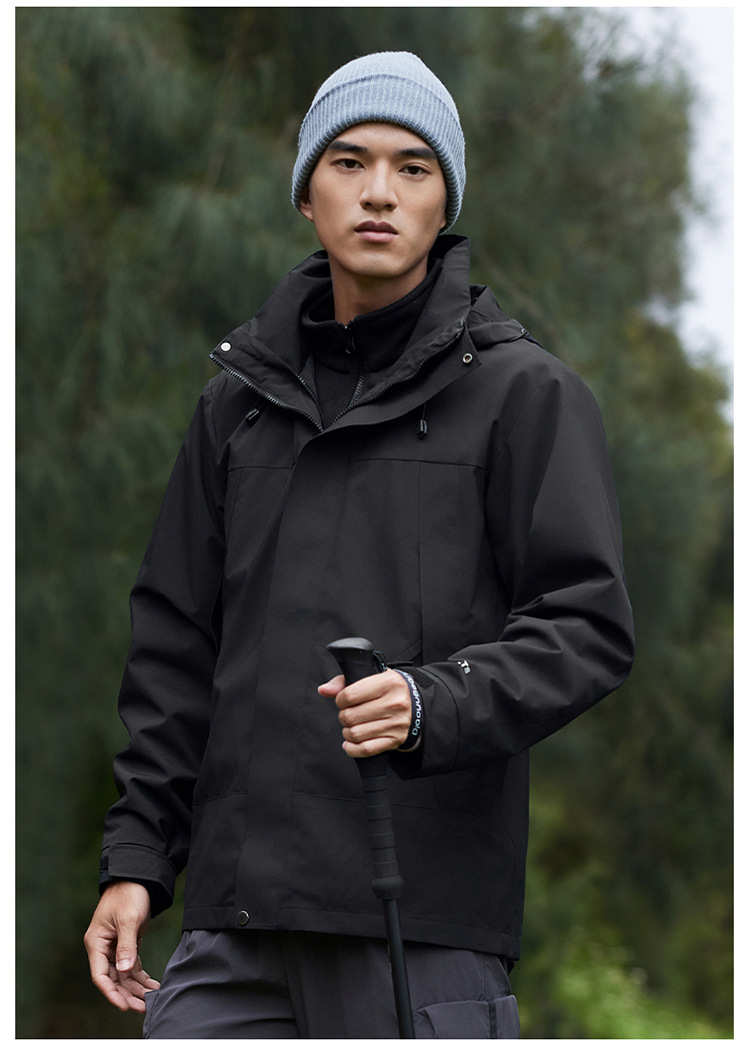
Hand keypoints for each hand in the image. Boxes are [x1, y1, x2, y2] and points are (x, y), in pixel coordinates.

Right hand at [83, 881, 159, 1013]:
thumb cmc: (128, 894)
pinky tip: (152, 986)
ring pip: (124, 975)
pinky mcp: (126, 945)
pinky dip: (141, 977)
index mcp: (96, 943)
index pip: (100, 975)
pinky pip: (132, 966)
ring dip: (136, 988)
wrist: (137, 877)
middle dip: (127, 994)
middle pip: (113, 979)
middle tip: (143, 1007)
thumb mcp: (128, 919)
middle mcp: (103, 948)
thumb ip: (126, 945)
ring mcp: (115, 947)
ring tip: (151, 1000)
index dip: (111, 993)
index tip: (124, 1006)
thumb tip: (124, 970)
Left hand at [318, 669, 411, 756]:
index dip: (340, 700)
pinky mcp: (395, 740)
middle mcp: (395, 703)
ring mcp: (396, 723)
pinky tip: (350, 742)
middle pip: (350, 716)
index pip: (350, 694)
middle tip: (348, 714)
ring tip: (351, 726)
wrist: (416, 705)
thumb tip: (323, 690)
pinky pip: (365, 749)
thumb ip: (344, 681)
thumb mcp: (372, 677)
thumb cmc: (389, 690)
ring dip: (347, 732)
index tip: (343, 700)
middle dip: (343, 717)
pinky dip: (352, 748)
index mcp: (388, 682)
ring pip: (355, 734)